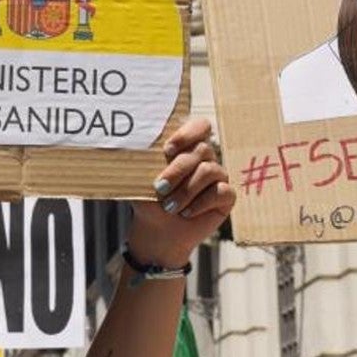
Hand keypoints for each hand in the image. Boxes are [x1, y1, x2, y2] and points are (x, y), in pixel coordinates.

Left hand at [127, 119, 233, 268]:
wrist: (156, 230)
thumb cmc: (149, 200)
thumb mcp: (140, 179)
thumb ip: (141, 160)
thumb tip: (129, 143)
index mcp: (187, 147)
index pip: (200, 126)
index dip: (187, 133)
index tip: (167, 149)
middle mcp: (206, 158)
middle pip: (202, 149)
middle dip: (178, 170)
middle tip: (159, 188)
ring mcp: (218, 176)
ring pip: (209, 171)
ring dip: (186, 190)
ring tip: (170, 207)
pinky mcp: (226, 197)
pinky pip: (221, 191)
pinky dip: (200, 204)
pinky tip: (187, 213)